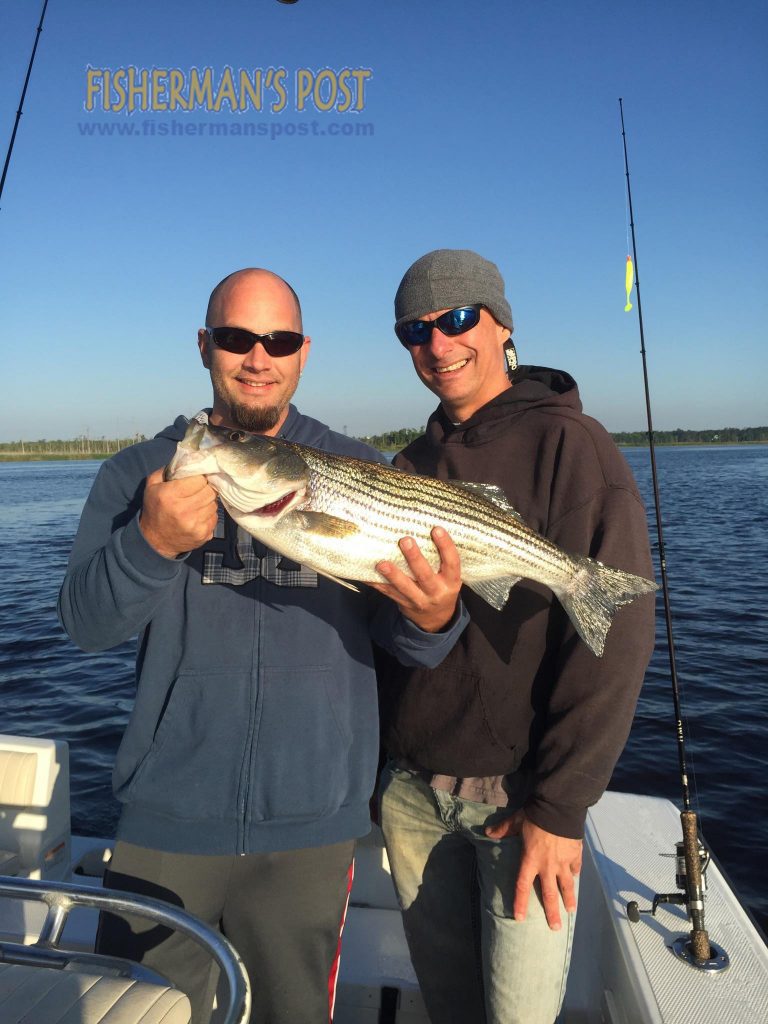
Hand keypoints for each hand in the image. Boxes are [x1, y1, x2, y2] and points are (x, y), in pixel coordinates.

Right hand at [139, 468, 218, 558]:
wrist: (155, 541)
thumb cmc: (155, 509)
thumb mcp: (152, 486)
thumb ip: (167, 470)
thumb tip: (188, 458)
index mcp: (171, 495)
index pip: (200, 479)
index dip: (199, 478)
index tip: (195, 480)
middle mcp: (184, 510)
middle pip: (210, 491)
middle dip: (205, 489)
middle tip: (198, 491)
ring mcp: (195, 524)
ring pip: (214, 504)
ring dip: (207, 502)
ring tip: (196, 504)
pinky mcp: (204, 535)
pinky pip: (215, 517)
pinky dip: (209, 515)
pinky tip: (198, 516)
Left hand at [370, 526, 461, 632]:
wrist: (436, 618)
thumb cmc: (442, 586)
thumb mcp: (449, 576)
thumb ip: (441, 558)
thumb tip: (423, 527)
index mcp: (451, 581)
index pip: (452, 562)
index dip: (446, 546)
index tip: (436, 529)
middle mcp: (436, 592)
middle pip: (425, 575)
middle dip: (414, 558)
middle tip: (405, 540)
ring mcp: (419, 600)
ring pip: (405, 588)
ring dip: (393, 575)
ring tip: (381, 563)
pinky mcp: (404, 604)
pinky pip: (389, 593)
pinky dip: (377, 584)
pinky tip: (366, 574)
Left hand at [485, 812, 581, 930]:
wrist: (559, 808)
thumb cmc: (535, 815)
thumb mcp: (516, 820)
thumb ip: (503, 829)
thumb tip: (487, 832)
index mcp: (530, 859)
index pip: (522, 886)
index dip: (520, 903)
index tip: (520, 918)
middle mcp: (547, 866)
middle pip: (549, 894)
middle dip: (552, 912)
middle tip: (555, 928)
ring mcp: (563, 862)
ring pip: (566, 886)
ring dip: (569, 899)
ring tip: (571, 911)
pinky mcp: (575, 855)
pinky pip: (575, 868)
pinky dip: (575, 874)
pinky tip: (576, 879)